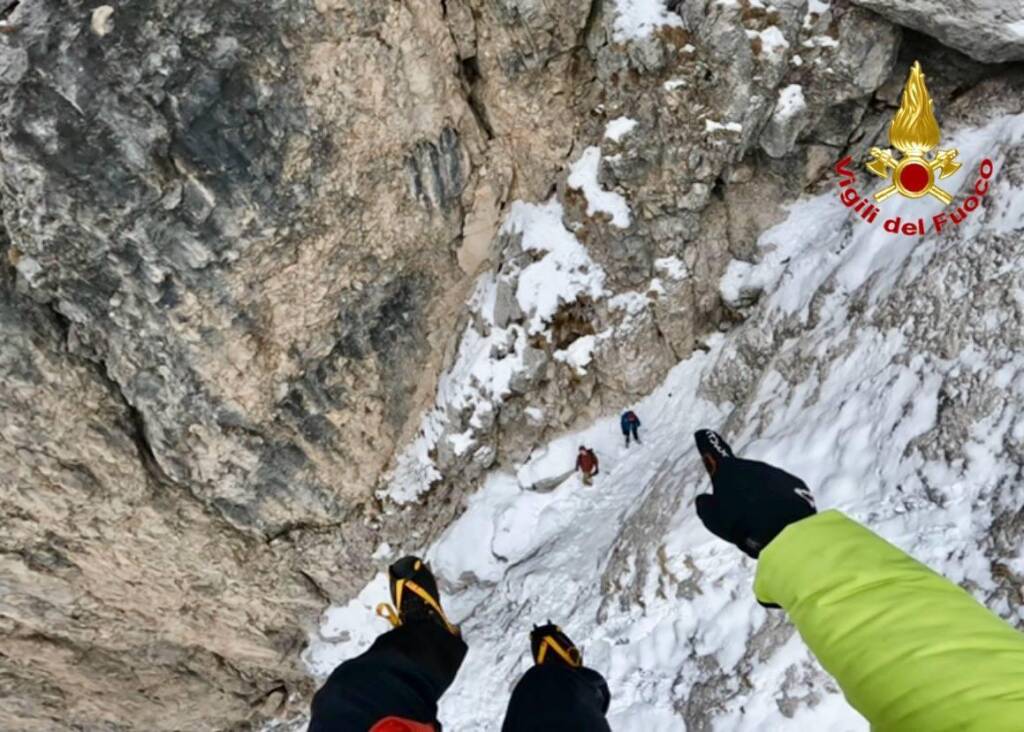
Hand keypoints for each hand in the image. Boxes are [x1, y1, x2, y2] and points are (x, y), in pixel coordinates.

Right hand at [693, 430, 815, 557]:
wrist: (782, 528)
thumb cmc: (741, 523)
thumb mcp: (712, 519)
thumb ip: (705, 506)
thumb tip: (704, 499)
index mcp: (727, 470)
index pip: (713, 451)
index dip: (706, 443)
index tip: (703, 433)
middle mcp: (751, 465)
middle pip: (741, 476)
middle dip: (739, 490)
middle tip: (738, 515)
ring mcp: (774, 473)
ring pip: (763, 485)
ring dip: (761, 500)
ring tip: (760, 525)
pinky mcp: (795, 484)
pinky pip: (783, 493)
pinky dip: (780, 504)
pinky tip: (779, 522)